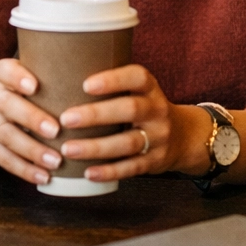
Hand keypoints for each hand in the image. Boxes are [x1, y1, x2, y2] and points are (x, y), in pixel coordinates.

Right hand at [0, 58, 66, 185]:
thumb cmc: (33, 97)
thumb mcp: (39, 82)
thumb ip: (59, 79)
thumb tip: (107, 79)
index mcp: (5, 77)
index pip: (4, 70)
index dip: (17, 77)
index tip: (35, 86)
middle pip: (6, 104)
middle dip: (31, 118)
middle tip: (56, 131)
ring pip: (6, 135)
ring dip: (32, 150)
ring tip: (56, 161)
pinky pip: (3, 159)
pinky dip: (25, 170)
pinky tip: (44, 177)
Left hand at [60, 64, 193, 182]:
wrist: (183, 136)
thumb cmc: (144, 109)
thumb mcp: (138, 91)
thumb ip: (112, 85)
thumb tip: (62, 72)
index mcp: (150, 88)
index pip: (137, 77)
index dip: (113, 80)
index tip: (85, 84)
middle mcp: (157, 111)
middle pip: (130, 109)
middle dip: (96, 114)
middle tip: (66, 119)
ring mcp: (158, 138)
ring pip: (128, 143)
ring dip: (96, 147)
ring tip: (67, 149)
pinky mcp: (154, 162)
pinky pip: (132, 168)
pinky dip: (109, 171)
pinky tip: (88, 173)